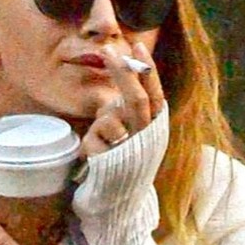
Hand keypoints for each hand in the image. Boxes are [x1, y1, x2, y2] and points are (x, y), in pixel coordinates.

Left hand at [80, 41, 164, 157]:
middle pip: (136, 100)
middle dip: (122, 73)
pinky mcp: (109, 164)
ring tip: (104, 136)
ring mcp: (129, 152)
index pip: (155, 95)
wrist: (119, 198)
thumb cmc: (125, 155)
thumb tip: (123, 70)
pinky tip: (95, 155)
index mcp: (154, 128)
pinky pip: (92, 139)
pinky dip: (89, 142)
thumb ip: (130, 104)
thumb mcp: (131, 127)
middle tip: (107, 51)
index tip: (137, 46)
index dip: (148, 72)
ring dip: (101, 121)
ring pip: (109, 119)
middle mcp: (146, 138)